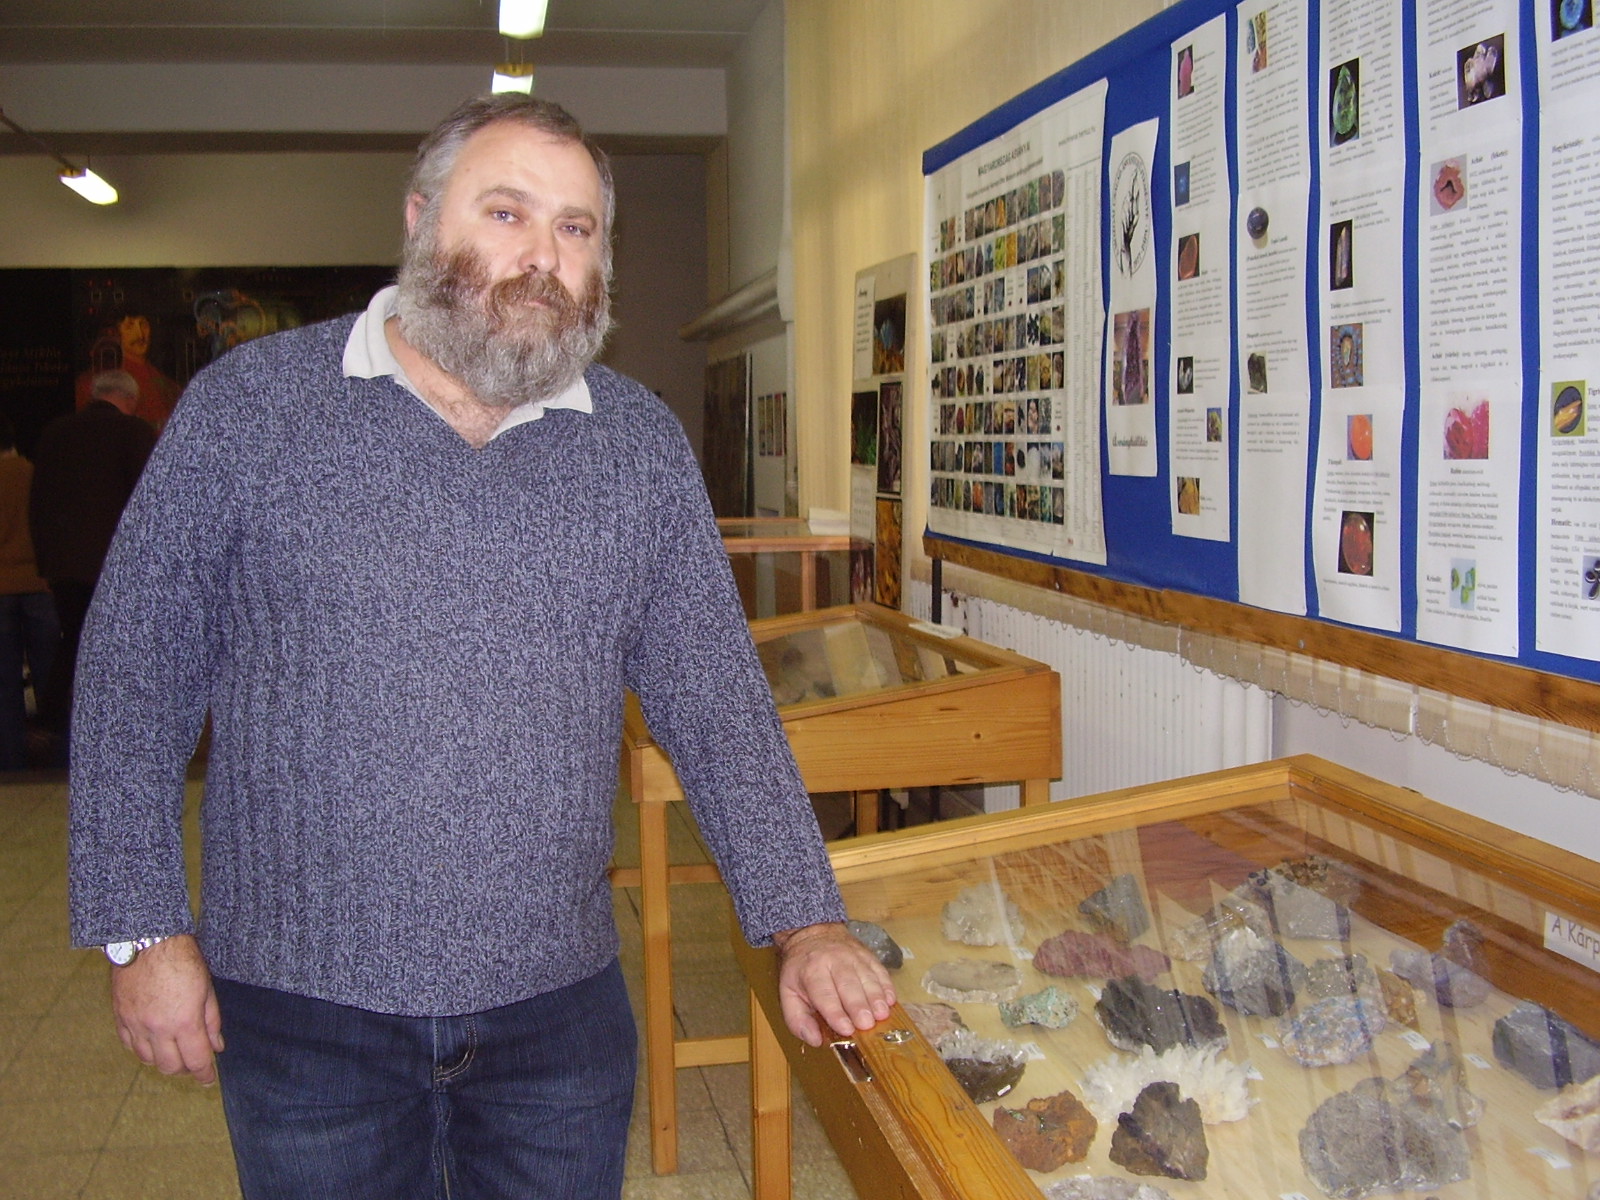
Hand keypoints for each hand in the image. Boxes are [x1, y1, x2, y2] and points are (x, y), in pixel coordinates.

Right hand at [109, 934, 224, 1085]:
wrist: (148, 940)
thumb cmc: (182, 959)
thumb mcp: (207, 988)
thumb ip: (211, 1021)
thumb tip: (216, 1046)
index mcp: (184, 1022)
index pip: (196, 1061)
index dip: (204, 1075)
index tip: (209, 1079)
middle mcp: (158, 1029)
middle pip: (170, 1067)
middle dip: (184, 1069)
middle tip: (193, 1063)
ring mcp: (136, 1025)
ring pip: (147, 1060)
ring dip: (162, 1060)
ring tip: (173, 1051)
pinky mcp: (120, 1017)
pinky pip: (129, 1045)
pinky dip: (142, 1049)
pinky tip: (152, 1042)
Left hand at [772, 922, 895, 1047]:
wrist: (813, 934)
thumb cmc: (801, 970)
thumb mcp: (787, 993)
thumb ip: (797, 1019)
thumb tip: (815, 1040)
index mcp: (811, 972)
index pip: (824, 994)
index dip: (836, 1013)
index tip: (846, 1029)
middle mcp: (833, 961)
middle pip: (848, 985)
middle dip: (859, 1006)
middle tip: (867, 1024)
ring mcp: (853, 956)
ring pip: (867, 977)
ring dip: (876, 997)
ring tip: (881, 1015)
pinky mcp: (868, 955)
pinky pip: (879, 970)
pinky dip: (886, 985)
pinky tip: (890, 1000)